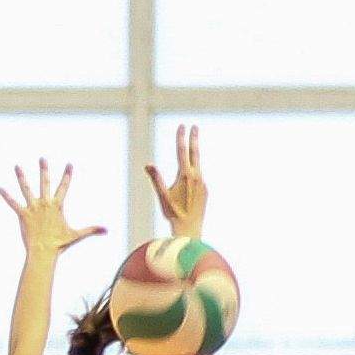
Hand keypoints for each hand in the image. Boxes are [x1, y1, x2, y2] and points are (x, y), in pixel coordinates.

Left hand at [0, 158, 106, 259]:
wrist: (43, 252)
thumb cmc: (59, 244)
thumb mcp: (76, 235)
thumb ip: (91, 230)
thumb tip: (107, 230)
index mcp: (57, 206)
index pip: (64, 187)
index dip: (67, 175)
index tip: (69, 164)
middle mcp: (45, 204)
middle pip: (45, 182)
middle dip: (44, 170)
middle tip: (42, 158)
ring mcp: (33, 208)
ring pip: (26, 189)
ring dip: (21, 177)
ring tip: (17, 166)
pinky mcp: (23, 215)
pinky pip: (13, 203)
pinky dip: (6, 196)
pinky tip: (0, 188)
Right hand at [144, 123, 205, 241]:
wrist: (190, 228)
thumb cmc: (173, 213)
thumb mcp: (162, 195)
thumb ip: (156, 178)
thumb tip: (148, 164)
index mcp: (185, 176)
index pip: (182, 152)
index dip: (181, 138)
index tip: (182, 126)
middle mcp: (197, 177)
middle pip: (195, 153)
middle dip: (194, 139)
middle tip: (195, 127)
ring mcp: (203, 183)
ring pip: (197, 166)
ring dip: (193, 157)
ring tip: (189, 151)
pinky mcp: (206, 190)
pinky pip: (198, 179)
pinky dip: (193, 175)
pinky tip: (187, 186)